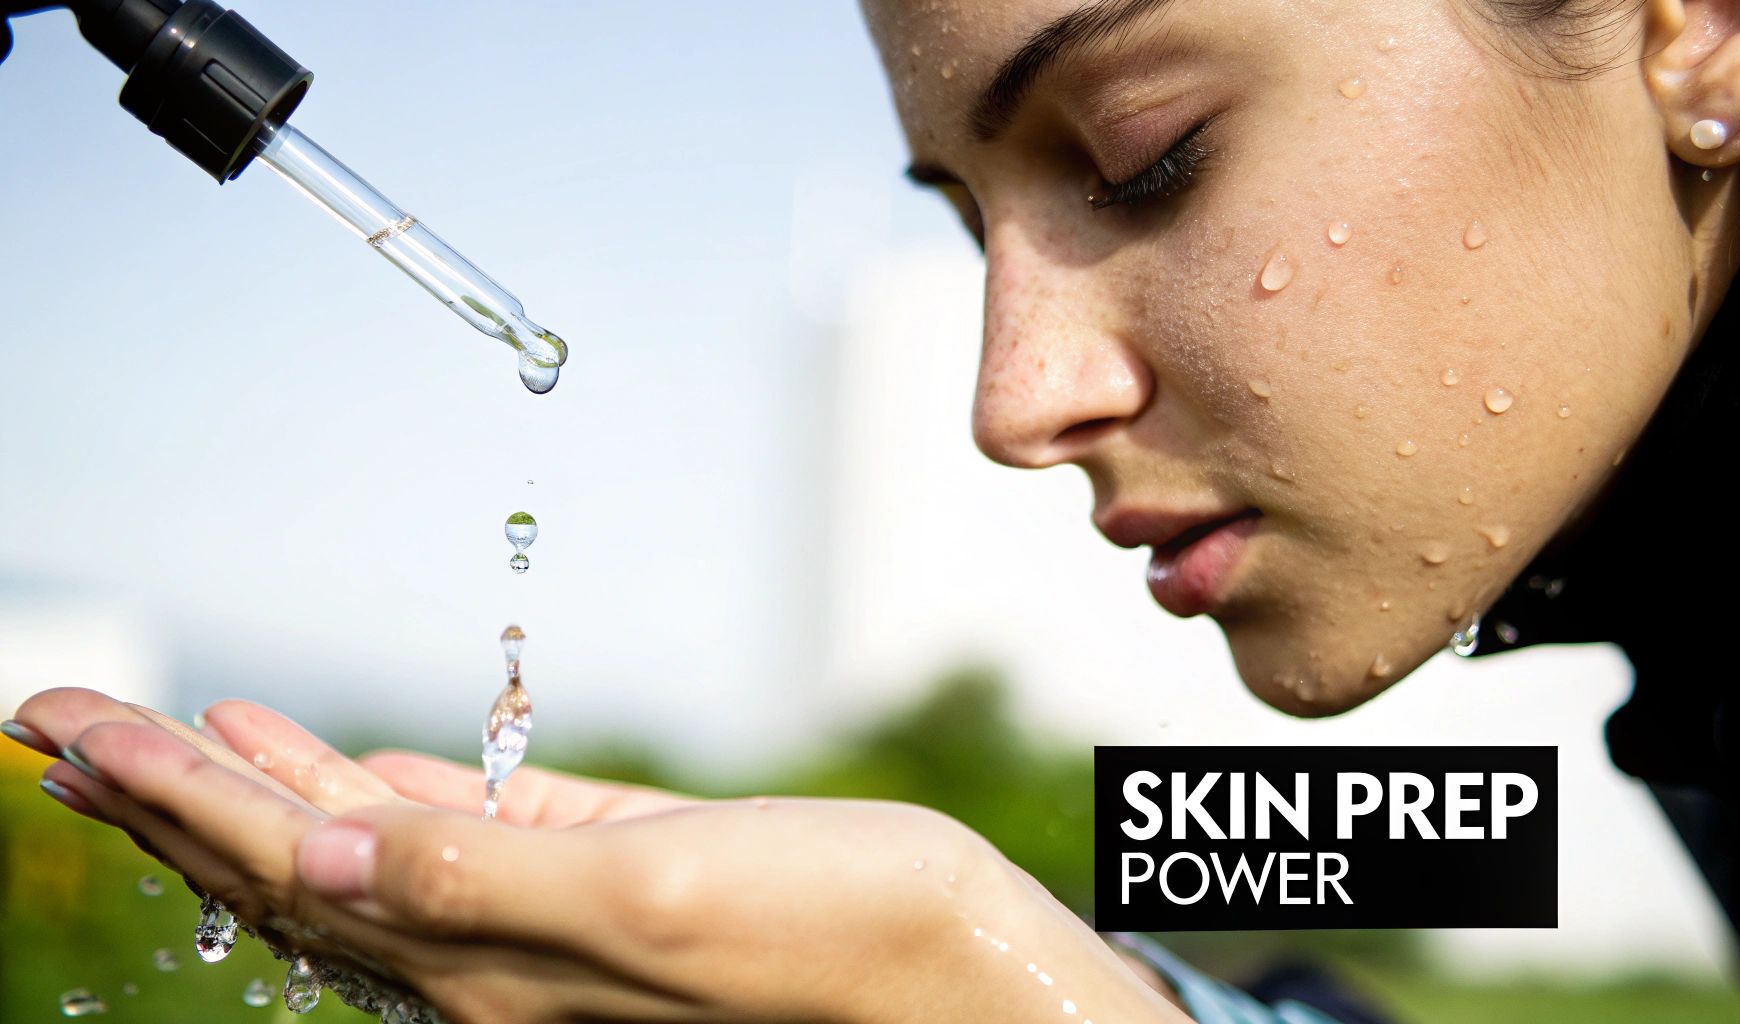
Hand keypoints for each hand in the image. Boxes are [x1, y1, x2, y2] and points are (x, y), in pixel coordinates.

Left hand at [7, 688, 1190, 1023]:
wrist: (978, 990)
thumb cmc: (848, 944)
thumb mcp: (660, 902)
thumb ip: (484, 880)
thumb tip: (315, 851)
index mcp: (486, 965)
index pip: (280, 869)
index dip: (163, 795)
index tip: (61, 720)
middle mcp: (494, 962)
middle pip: (289, 870)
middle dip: (169, 795)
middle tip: (62, 717)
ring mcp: (551, 930)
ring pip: (363, 855)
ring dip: (260, 792)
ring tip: (175, 735)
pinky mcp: (614, 892)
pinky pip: (464, 843)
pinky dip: (390, 798)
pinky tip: (355, 771)